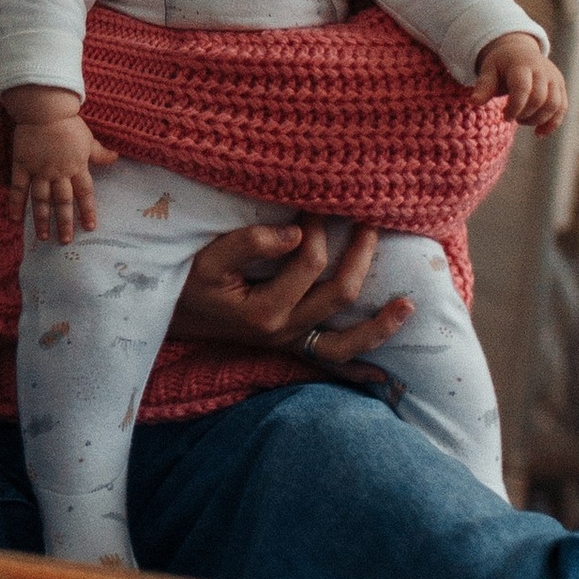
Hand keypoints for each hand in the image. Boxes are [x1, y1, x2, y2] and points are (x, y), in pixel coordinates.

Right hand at [7, 103, 117, 243]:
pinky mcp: (22, 165)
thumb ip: (100, 153)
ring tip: (43, 237)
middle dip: (64, 223)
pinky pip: (18, 188)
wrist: (45, 109)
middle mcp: (58, 173)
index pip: (84, 194)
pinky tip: (15, 219)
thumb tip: (116, 158)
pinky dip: (16, 204)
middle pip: (62, 202)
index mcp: (77, 167)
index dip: (87, 211)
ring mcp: (39, 171)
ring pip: (41, 200)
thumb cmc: (68, 123)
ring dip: (42, 220)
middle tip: (65, 241)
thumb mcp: (89, 139)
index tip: (89, 228)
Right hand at [168, 215, 415, 379]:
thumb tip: (296, 232)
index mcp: (264, 310)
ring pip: (345, 345)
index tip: (315, 203)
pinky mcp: (288, 349)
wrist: (169, 317)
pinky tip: (383, 375)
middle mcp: (283, 332)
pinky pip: (328, 367)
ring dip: (381, 326)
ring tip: (409, 305)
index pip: (309, 262)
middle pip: (339, 295)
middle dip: (360, 256)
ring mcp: (289, 344)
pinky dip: (357, 371)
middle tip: (368, 222)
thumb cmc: (185, 284)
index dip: (318, 228)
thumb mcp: (207, 258)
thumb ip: (249, 243)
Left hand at [478, 32, 568, 131]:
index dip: (515, 107)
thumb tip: (473, 101)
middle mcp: (542, 71)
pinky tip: (539, 133)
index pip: (523, 89)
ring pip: (554, 105)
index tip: (505, 116)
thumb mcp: (489, 70)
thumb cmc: (501, 65)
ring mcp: (554, 78)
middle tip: (512, 118)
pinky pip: (562, 108)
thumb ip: (483, 86)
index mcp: (522, 65)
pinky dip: (552, 123)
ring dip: (538, 120)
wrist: (520, 51)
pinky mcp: (561, 87)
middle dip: (525, 115)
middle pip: (540, 99)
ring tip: (523, 121)